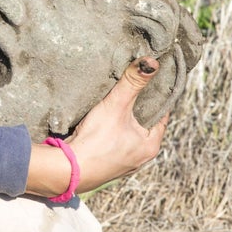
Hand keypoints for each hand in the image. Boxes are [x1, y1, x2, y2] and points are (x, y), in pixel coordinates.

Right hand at [66, 57, 167, 192]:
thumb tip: (152, 61)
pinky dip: (112, 130)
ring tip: (117, 100)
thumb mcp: (117, 105)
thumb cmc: (97, 140)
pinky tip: (102, 120)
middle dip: (138, 106)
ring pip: (129, 133)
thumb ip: (133, 82)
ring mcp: (124, 162)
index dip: (157, 96)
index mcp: (151, 145)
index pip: (161, 115)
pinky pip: (116, 142)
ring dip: (124, 119)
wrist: (69, 169)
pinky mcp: (108, 163)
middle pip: (145, 124)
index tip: (151, 80)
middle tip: (131, 86)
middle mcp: (141, 157)